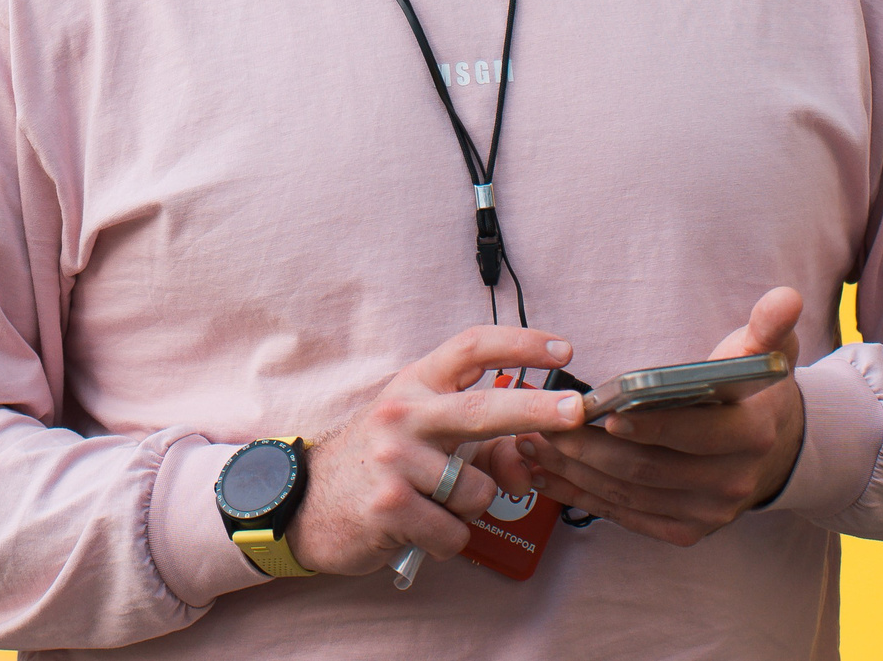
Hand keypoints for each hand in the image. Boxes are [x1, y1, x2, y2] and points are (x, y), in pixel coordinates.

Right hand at [286, 327, 587, 576]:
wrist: (305, 502)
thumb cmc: (377, 463)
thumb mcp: (421, 437)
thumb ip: (480, 444)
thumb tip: (528, 467)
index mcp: (414, 385)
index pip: (470, 349)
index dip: (520, 344)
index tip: (562, 350)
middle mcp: (403, 413)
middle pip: (484, 408)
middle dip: (537, 410)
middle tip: (577, 412)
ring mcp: (393, 459)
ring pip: (477, 490)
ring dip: (467, 508)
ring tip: (430, 502)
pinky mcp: (389, 506)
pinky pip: (455, 531)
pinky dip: (446, 538)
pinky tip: (417, 527)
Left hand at [518, 286, 806, 545]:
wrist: (775, 448)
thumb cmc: (755, 390)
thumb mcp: (767, 352)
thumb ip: (769, 325)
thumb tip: (785, 296)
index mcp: (751, 434)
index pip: (694, 433)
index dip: (650, 426)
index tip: (605, 413)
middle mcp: (732, 481)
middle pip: (649, 468)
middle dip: (589, 448)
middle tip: (541, 423)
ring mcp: (709, 511)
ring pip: (630, 493)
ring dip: (576, 470)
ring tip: (532, 441)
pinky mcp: (688, 529)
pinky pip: (628, 516)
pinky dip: (585, 497)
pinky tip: (548, 476)